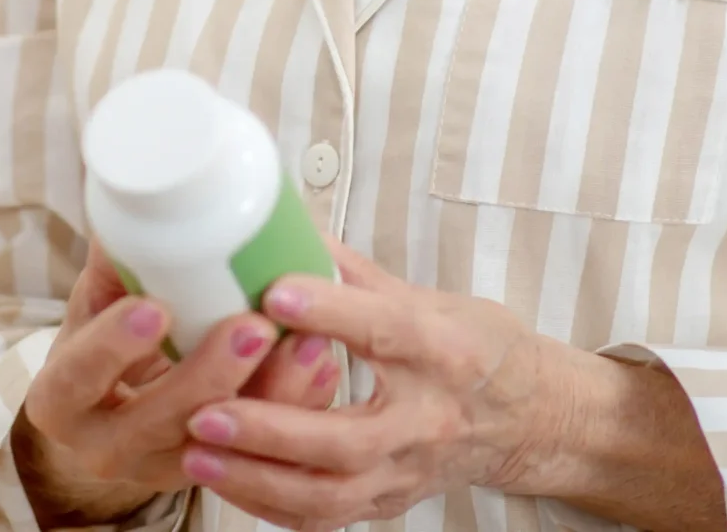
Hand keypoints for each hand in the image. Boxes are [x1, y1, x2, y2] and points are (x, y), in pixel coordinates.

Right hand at [12, 240, 347, 527]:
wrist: (109, 410)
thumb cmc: (102, 341)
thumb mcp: (94, 304)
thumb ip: (114, 261)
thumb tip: (134, 201)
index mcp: (62, 400)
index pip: (79, 375)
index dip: (114, 346)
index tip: (155, 308)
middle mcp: (104, 445)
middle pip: (157, 421)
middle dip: (209, 375)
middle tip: (253, 325)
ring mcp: (160, 468)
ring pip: (219, 444)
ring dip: (269, 395)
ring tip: (307, 342)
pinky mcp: (211, 474)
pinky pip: (259, 453)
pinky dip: (294, 407)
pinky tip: (320, 364)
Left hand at [174, 240, 564, 531]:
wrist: (530, 419)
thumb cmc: (478, 348)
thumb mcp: (432, 298)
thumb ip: (355, 272)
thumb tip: (290, 223)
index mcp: (445, 352)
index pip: (387, 331)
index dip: (331, 312)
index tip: (274, 292)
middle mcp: (429, 419)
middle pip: (350, 439)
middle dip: (271, 429)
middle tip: (206, 411)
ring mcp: (409, 471)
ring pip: (331, 495)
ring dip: (257, 478)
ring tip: (196, 453)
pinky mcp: (390, 502)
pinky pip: (325, 518)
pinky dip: (270, 504)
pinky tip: (224, 481)